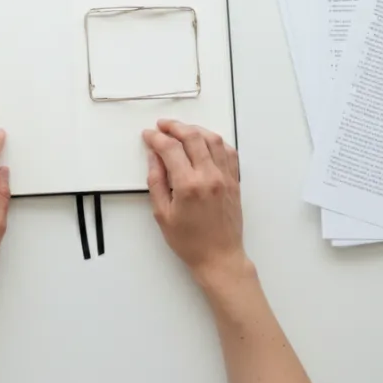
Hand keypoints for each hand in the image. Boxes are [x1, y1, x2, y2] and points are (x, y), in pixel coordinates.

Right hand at [143, 119, 249, 287]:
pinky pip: (228, 152)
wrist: (219, 257)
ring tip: (181, 130)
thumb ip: (156, 181)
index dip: (156, 138)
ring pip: (213, 139)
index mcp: (188, 185)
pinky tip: (205, 141)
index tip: (148, 135)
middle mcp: (209, 176)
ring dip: (195, 129)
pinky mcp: (235, 181)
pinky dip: (215, 141)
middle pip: (192, 137)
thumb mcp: (162, 214)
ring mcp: (225, 177)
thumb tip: (153, 156)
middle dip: (174, 126)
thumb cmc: (189, 241)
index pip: (170, 149)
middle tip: (162, 125)